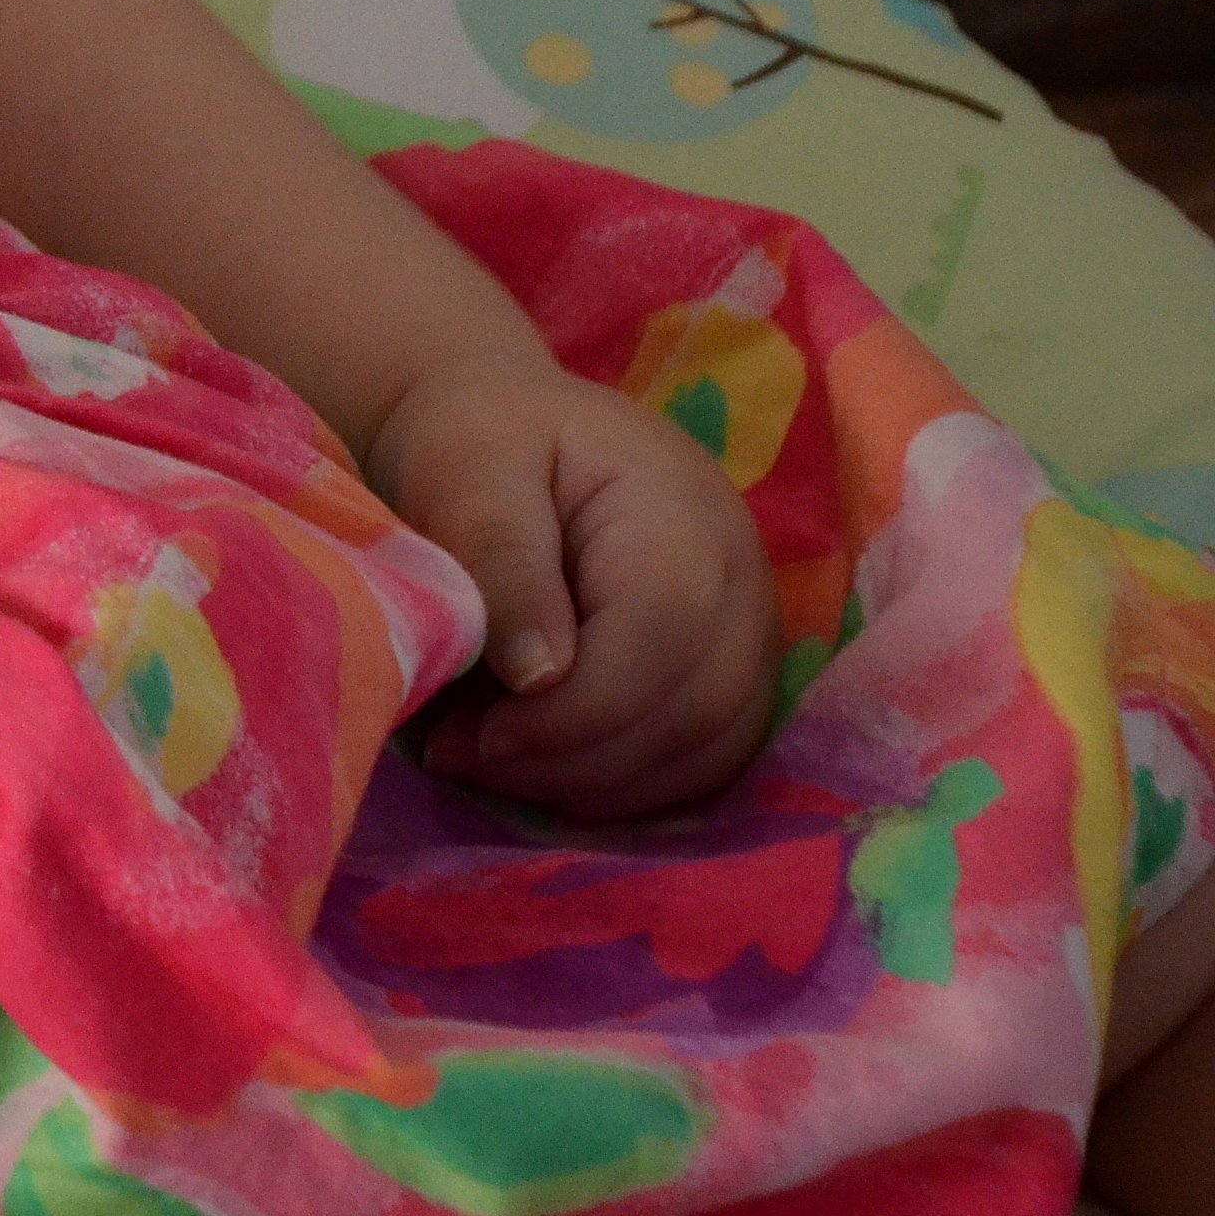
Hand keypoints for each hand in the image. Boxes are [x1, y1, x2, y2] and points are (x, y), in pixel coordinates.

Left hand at [366, 353, 778, 819]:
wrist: (509, 428)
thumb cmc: (482, 439)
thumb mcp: (469, 469)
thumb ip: (502, 558)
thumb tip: (540, 675)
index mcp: (681, 511)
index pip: (663, 636)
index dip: (574, 712)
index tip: (475, 736)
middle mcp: (741, 578)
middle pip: (696, 708)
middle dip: (575, 759)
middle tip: (465, 757)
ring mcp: (749, 632)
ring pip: (709, 751)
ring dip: (596, 784)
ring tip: (488, 763)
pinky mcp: (733, 676)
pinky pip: (706, 762)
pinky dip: (627, 787)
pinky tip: (543, 772)